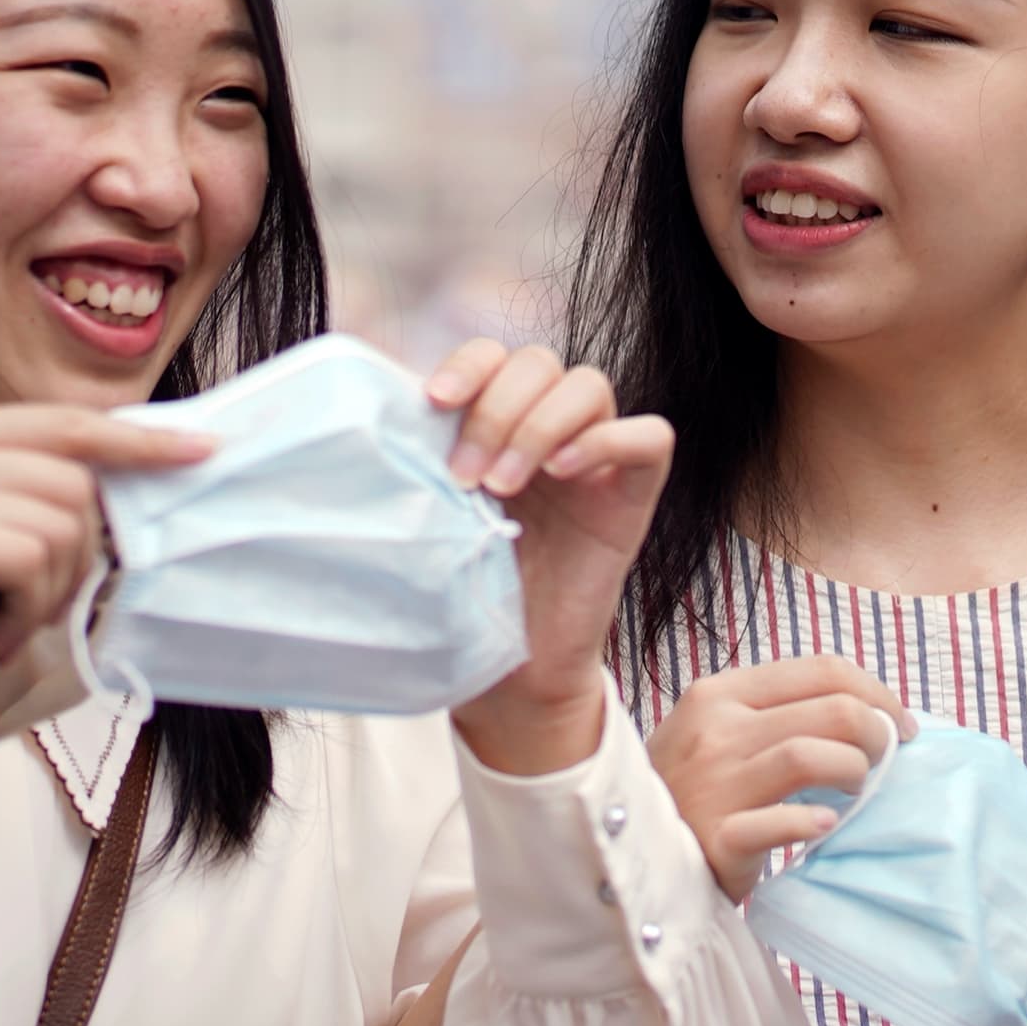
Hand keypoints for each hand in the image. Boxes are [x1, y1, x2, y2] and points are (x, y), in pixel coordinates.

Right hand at [0, 404, 210, 876]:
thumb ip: (40, 492)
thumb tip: (149, 463)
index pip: (65, 423)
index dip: (138, 442)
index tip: (204, 450)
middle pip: (74, 482)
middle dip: (76, 557)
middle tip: (25, 606)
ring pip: (60, 524)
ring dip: (48, 592)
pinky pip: (29, 560)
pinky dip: (23, 610)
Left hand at [425, 338, 672, 773]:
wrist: (512, 669)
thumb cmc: (469, 592)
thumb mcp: (436, 515)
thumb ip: (424, 464)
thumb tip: (376, 421)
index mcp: (501, 426)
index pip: (496, 355)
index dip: (469, 364)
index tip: (434, 403)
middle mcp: (551, 431)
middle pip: (540, 363)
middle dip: (496, 409)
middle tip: (468, 478)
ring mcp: (598, 459)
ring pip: (589, 385)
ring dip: (539, 425)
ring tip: (506, 486)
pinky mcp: (635, 493)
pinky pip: (650, 435)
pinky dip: (608, 439)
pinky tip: (565, 472)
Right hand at [644, 655, 907, 899]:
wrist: (621, 853)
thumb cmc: (684, 791)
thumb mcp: (713, 731)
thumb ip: (773, 713)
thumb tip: (861, 708)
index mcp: (719, 694)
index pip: (822, 669)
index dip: (876, 692)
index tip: (899, 722)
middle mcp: (715, 731)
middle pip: (831, 709)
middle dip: (878, 731)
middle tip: (886, 758)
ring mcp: (714, 785)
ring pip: (813, 755)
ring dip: (855, 770)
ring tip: (856, 790)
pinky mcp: (718, 840)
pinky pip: (781, 822)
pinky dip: (813, 823)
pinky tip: (824, 826)